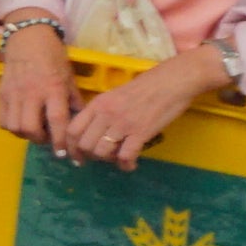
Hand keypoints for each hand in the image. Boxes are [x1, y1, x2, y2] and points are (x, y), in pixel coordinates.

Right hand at [0, 23, 77, 146]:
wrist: (27, 38)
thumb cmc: (53, 56)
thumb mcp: (69, 77)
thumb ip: (73, 100)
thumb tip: (80, 122)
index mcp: (53, 88)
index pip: (57, 121)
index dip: (60, 140)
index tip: (64, 153)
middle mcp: (32, 93)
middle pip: (31, 129)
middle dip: (41, 140)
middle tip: (48, 138)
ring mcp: (14, 94)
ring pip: (15, 127)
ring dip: (26, 134)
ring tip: (34, 129)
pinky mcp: (1, 94)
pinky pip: (3, 120)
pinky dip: (12, 127)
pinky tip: (21, 122)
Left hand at [56, 46, 228, 166]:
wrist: (173, 80)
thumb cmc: (147, 86)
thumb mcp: (116, 94)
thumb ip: (103, 111)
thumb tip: (94, 131)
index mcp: (98, 103)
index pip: (72, 129)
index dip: (71, 147)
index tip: (77, 156)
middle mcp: (106, 114)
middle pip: (85, 145)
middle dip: (91, 156)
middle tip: (102, 158)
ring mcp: (123, 123)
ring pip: (102, 152)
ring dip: (108, 160)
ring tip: (118, 157)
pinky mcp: (141, 132)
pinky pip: (125, 156)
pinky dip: (126, 164)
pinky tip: (131, 164)